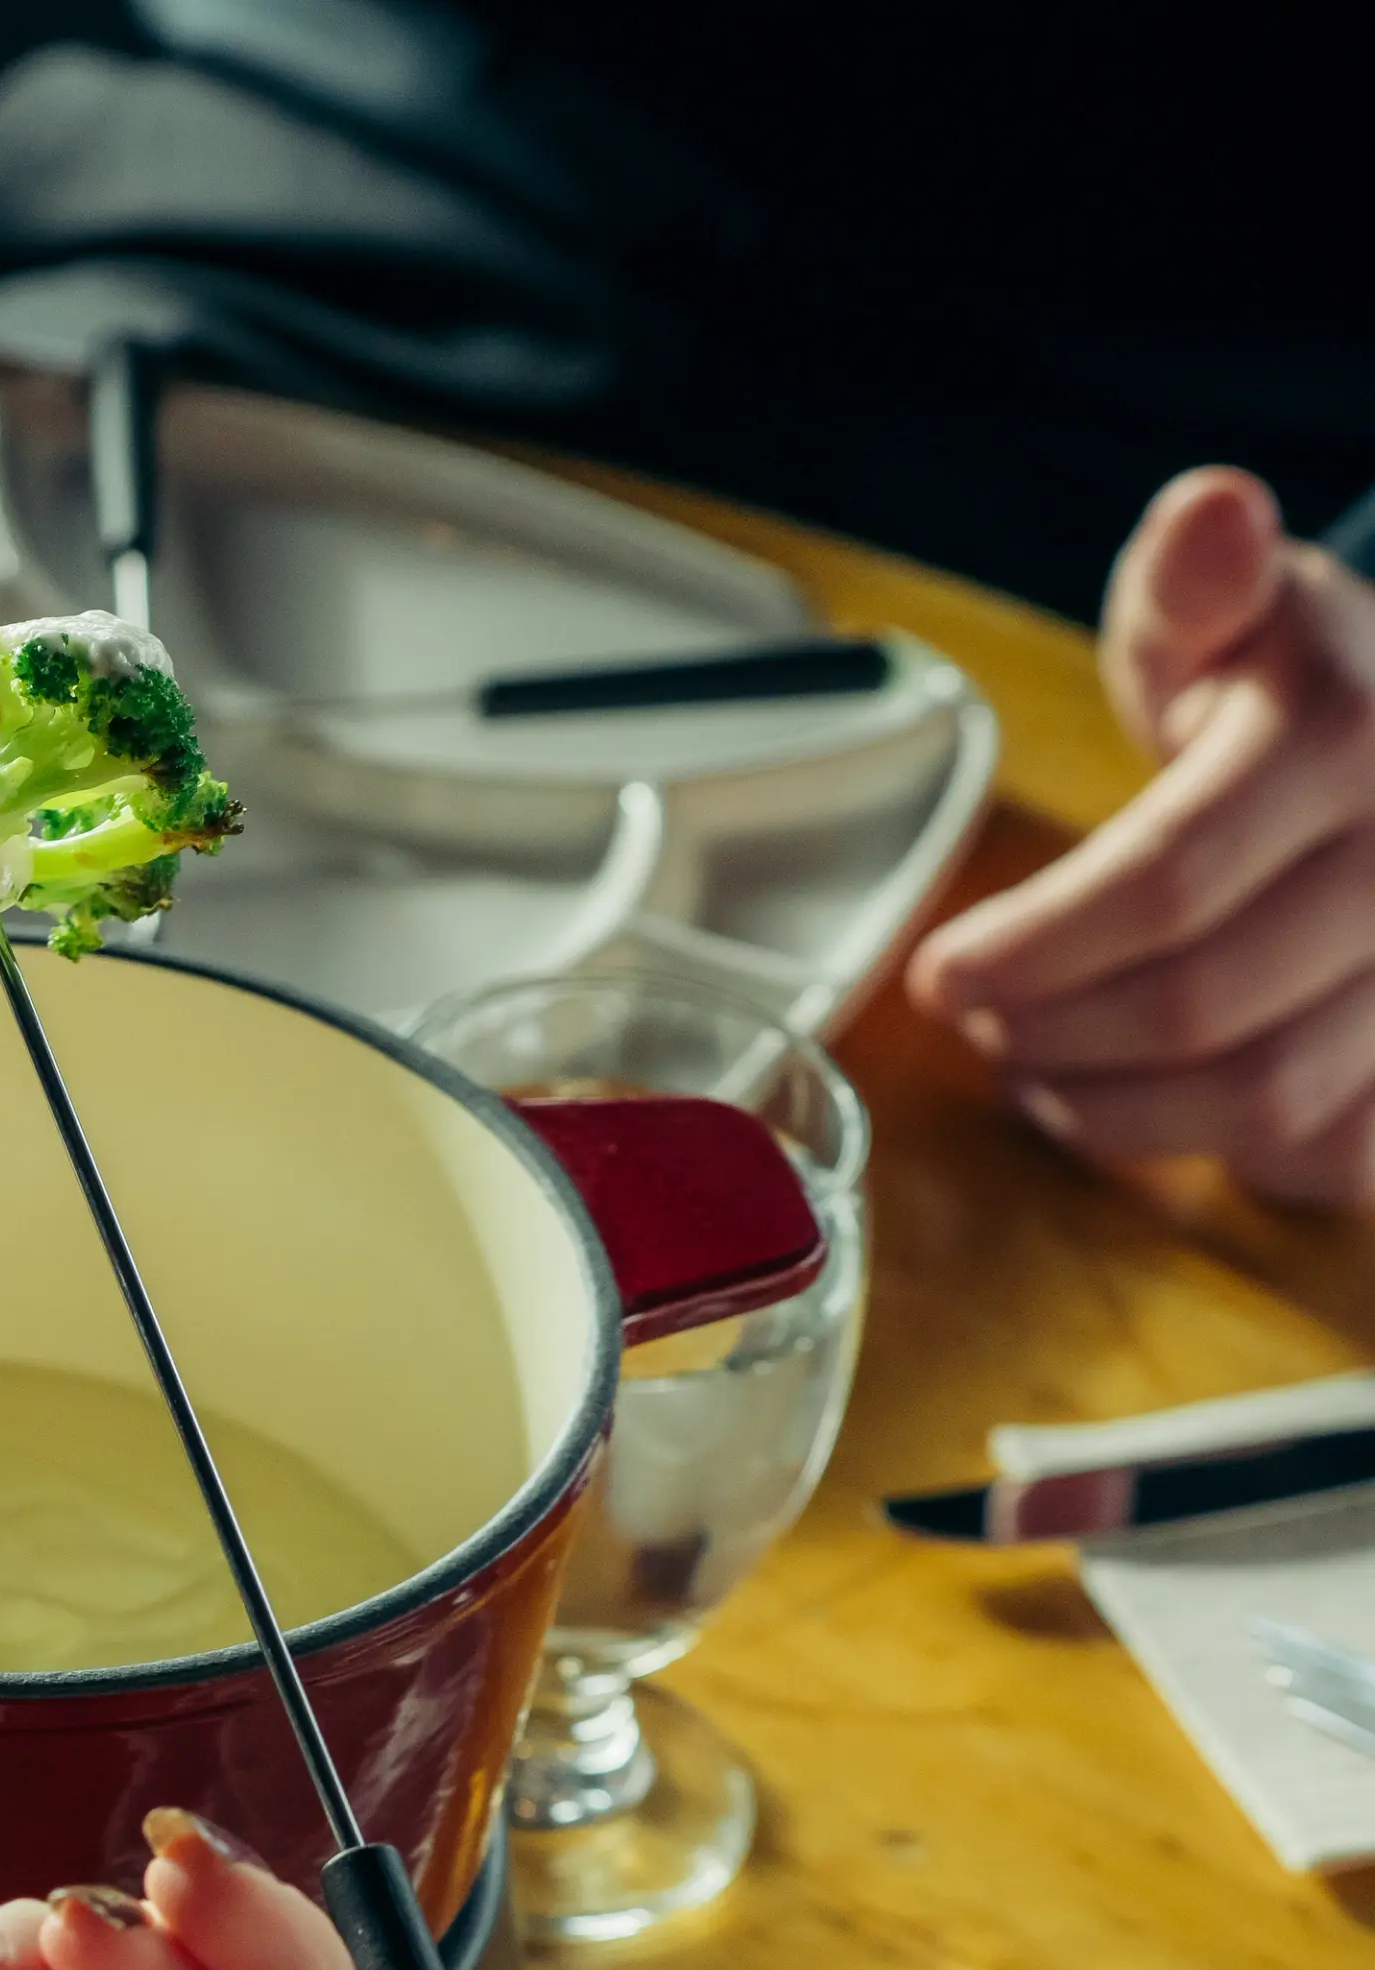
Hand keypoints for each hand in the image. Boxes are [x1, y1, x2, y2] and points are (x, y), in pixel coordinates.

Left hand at [908, 467, 1374, 1204]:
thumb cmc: (1293, 691)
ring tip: (1027, 1058)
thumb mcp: (1234, 616)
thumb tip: (1211, 511)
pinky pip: (1313, 1153)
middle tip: (973, 1017)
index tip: (939, 973)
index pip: (1165, 881)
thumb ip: (1193, 582)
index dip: (1031, 947)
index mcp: (1346, 740)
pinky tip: (1122, 1097)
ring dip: (1105, 1101)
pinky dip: (1195, 1145)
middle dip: (1049, 1026)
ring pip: (1254, 1098)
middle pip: (1196, 1004)